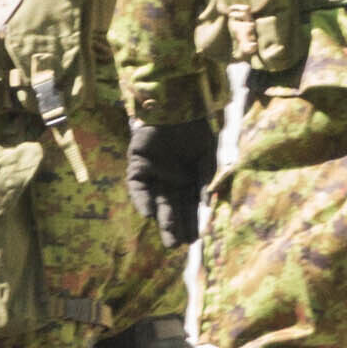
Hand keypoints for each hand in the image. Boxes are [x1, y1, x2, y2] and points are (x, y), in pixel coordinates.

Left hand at [133, 114, 218, 244]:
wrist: (177, 101)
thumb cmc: (196, 126)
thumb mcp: (208, 154)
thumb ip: (207, 178)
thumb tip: (207, 203)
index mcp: (190, 176)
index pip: (191, 204)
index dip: (194, 221)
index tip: (197, 239)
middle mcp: (172, 177)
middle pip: (174, 207)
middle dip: (176, 226)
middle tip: (178, 246)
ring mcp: (154, 172)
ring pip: (157, 201)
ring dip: (162, 219)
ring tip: (168, 238)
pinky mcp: (137, 164)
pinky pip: (138, 186)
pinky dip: (142, 199)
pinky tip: (148, 214)